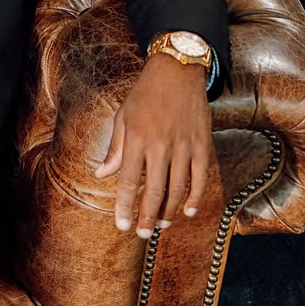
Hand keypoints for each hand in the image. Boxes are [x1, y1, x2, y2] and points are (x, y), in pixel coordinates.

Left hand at [94, 55, 213, 238]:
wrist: (177, 71)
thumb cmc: (144, 95)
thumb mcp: (122, 117)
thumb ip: (115, 149)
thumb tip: (101, 176)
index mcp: (136, 139)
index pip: (128, 181)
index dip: (125, 206)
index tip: (121, 225)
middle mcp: (160, 145)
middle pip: (155, 190)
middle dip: (146, 215)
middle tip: (141, 234)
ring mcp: (184, 146)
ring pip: (178, 188)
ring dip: (170, 210)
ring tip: (161, 225)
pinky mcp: (202, 144)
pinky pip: (200, 176)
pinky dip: (196, 196)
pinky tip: (189, 210)